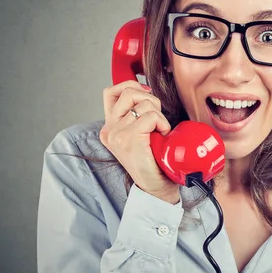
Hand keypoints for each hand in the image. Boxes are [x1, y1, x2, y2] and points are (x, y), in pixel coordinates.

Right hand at [99, 80, 179, 203]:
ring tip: (159, 132)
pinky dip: (162, 123)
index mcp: (109, 127)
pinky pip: (152, 116)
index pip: (111, 92)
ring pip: (144, 104)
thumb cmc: (153, 159)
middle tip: (156, 119)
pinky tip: (161, 136)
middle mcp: (109, 129)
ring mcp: (117, 134)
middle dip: (149, 99)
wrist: (156, 186)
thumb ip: (135, 115)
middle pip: (129, 92)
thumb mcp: (139, 133)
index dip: (131, 86)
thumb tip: (146, 91)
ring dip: (159, 115)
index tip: (146, 94)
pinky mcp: (128, 138)